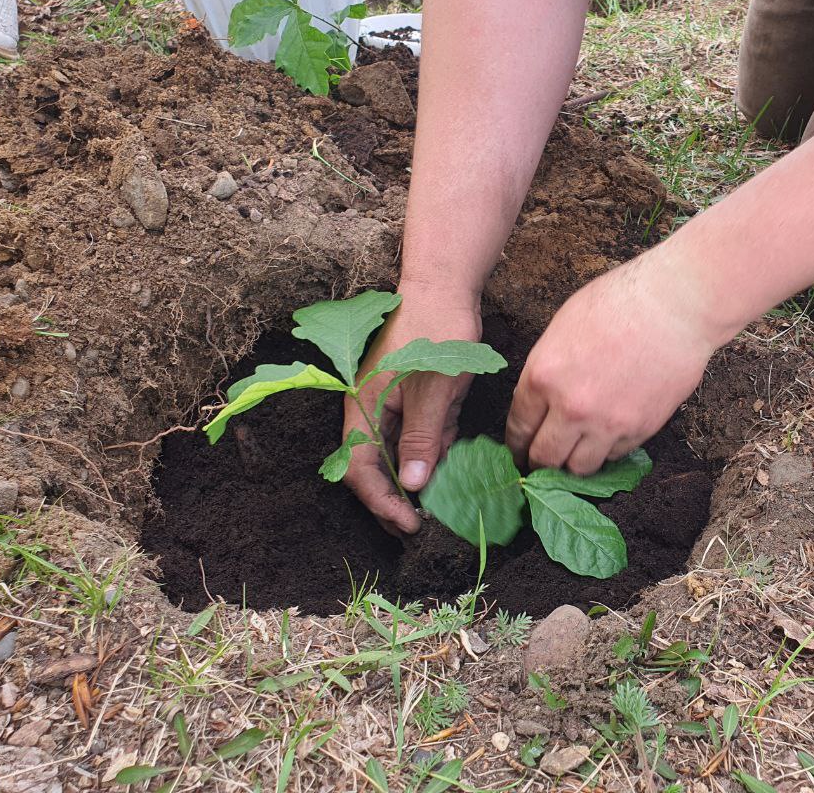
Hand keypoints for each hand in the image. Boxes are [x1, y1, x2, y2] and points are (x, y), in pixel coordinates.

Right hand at [341, 285, 481, 534]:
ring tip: (443, 509)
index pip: (361, 468)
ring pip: (401, 455)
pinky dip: (435, 454)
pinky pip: (422, 436)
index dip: (382, 501)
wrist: (446, 285)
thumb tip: (413, 484)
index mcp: (363, 407)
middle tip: (422, 528)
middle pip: (376, 467)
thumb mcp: (434, 388)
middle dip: (397, 499)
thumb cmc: (436, 330)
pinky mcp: (417, 398)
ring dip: (419, 481)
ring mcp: (394, 404)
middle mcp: (372, 410)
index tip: (410, 523)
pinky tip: (453, 472)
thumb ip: (423, 435)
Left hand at [506, 248, 724, 473]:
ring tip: (574, 453)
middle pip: (544, 457)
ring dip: (573, 463)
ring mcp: (608, 423)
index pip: (519, 427)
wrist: (674, 306)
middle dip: (538, 461)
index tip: (518, 449)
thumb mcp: (563, 328)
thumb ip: (547, 369)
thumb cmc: (619, 303)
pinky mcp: (640, 430)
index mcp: (544, 376)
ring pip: (579, 468)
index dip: (516, 442)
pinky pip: (615, 456)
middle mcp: (571, 407)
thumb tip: (541, 396)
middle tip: (540, 461)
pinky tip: (607, 437)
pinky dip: (607, 451)